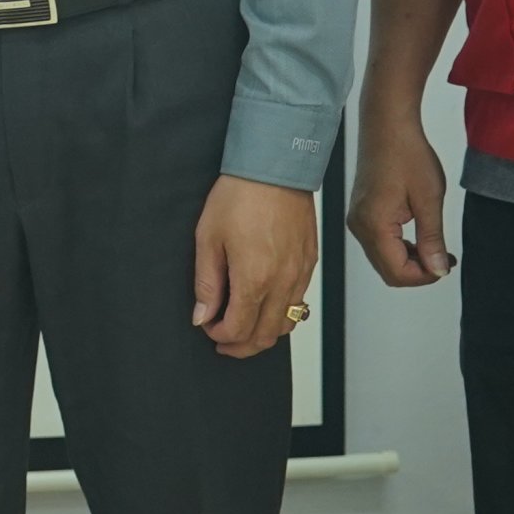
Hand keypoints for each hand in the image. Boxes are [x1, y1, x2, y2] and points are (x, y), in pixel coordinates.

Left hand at [191, 173, 317, 358]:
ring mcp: (301, 273)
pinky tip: (265, 304)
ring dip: (264, 333)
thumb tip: (202, 316)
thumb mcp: (208, 238)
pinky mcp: (310, 262)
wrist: (275, 167)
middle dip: (242, 346)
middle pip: (266, 336)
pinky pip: (299, 301)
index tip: (208, 328)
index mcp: (255, 279)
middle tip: (224, 342)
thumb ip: (207, 283)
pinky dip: (282, 313)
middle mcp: (283, 282)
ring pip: (287, 323)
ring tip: (244, 327)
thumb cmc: (239, 197)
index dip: (221, 336)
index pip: (240, 329)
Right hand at [348, 115, 456, 286]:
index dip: (424, 277)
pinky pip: (379, 243)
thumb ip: (432, 239)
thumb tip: (438, 269)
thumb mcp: (429, 199)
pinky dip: (400, 247)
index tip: (446, 266)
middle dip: (418, 271)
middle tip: (445, 259)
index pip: (397, 272)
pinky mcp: (362, 213)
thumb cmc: (406, 153)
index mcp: (374, 225)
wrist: (387, 125)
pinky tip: (419, 236)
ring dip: (410, 260)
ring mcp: (358, 219)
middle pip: (388, 270)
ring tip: (436, 247)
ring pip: (384, 258)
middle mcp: (360, 226)